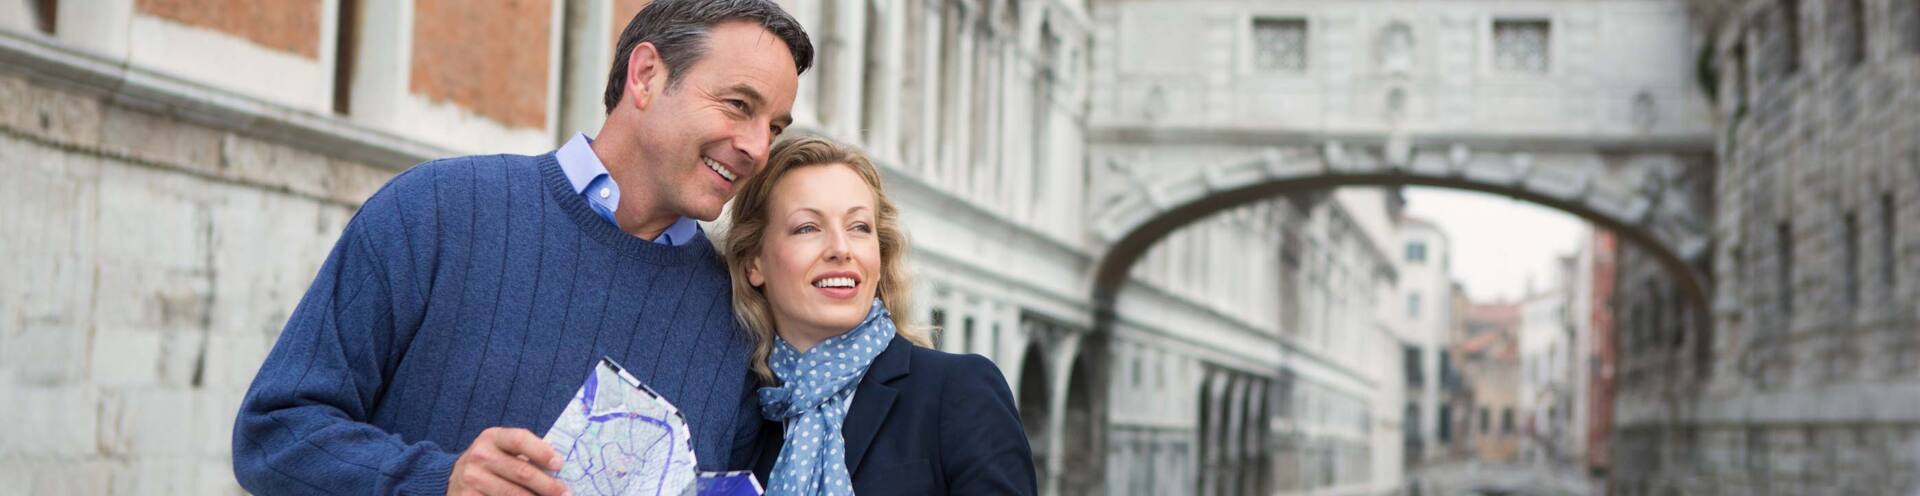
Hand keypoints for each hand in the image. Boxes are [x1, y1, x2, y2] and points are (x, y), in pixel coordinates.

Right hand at [448, 427, 570, 495]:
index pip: (520, 440)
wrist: (452, 477)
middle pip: (522, 472)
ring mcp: (471, 479)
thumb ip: (527, 452)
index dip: (542, 452)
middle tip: (566, 494)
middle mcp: (479, 456)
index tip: (560, 464)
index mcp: (492, 437)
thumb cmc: (490, 462)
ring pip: (513, 494)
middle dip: (548, 485)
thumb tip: (558, 461)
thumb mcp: (502, 448)